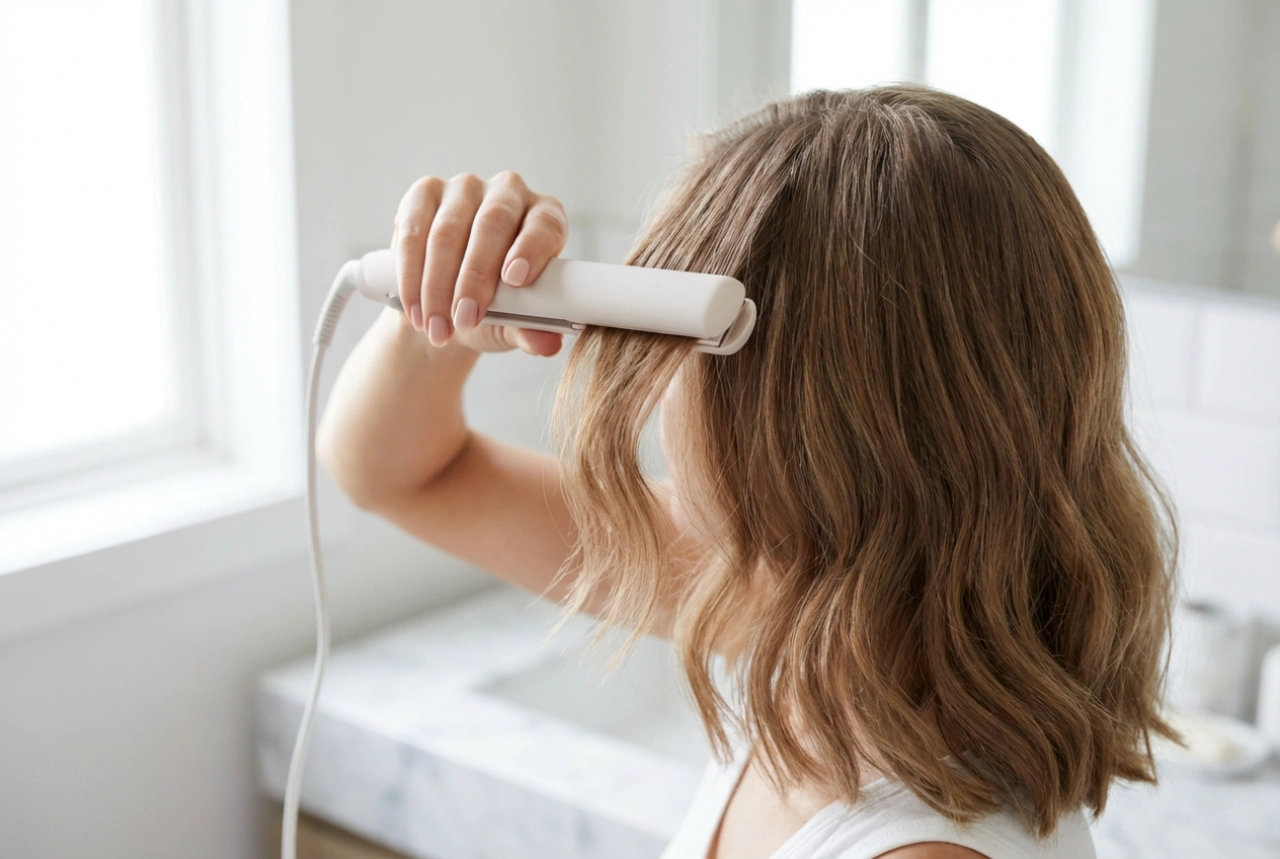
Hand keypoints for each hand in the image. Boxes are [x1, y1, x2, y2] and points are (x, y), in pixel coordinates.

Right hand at [392, 171, 567, 355]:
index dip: (530, 248)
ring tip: (437, 328)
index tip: (515, 280)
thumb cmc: (496, 309)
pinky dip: (411, 275)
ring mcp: (465, 188)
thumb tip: (548, 344)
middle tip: (464, 319)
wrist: (449, 308)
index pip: (544, 224)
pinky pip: (413, 231)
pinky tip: (414, 308)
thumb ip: (532, 333)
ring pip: (448, 231)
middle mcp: (509, 192)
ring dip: (437, 286)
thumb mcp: (515, 325)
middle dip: (475, 277)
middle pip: (493, 224)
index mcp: (545, 217)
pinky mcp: (424, 193)